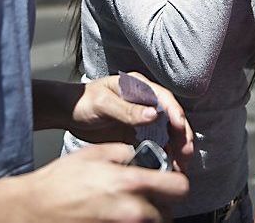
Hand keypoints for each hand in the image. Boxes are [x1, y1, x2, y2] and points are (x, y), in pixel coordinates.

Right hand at [8, 144, 188, 222]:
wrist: (34, 209)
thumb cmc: (59, 182)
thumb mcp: (94, 153)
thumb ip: (123, 151)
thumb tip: (137, 155)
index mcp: (130, 182)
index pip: (179, 187)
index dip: (177, 183)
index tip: (170, 182)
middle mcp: (132, 210)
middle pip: (168, 213)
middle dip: (160, 204)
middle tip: (144, 197)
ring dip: (147, 217)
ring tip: (127, 207)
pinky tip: (115, 216)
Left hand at [69, 73, 194, 171]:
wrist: (69, 113)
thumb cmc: (84, 101)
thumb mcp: (104, 102)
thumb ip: (127, 110)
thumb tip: (153, 115)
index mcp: (139, 87)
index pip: (164, 99)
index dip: (176, 114)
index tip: (181, 129)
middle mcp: (145, 101)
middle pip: (171, 118)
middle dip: (182, 135)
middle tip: (186, 153)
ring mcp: (142, 119)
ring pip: (167, 133)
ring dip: (176, 148)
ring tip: (180, 165)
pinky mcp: (137, 133)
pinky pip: (155, 145)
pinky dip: (163, 155)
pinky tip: (167, 167)